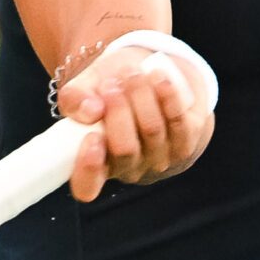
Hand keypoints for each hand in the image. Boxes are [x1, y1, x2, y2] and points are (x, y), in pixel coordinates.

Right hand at [57, 42, 216, 202]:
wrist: (147, 80)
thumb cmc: (107, 92)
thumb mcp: (83, 89)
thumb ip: (74, 99)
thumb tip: (91, 110)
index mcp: (96, 165)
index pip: (86, 186)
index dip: (88, 169)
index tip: (91, 137)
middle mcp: (128, 169)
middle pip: (124, 150)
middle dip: (117, 112)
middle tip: (110, 85)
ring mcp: (158, 160)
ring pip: (152, 130)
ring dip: (140, 95)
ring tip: (131, 73)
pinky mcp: (184, 144)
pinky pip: (179, 122)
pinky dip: (167, 97)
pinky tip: (157, 77)